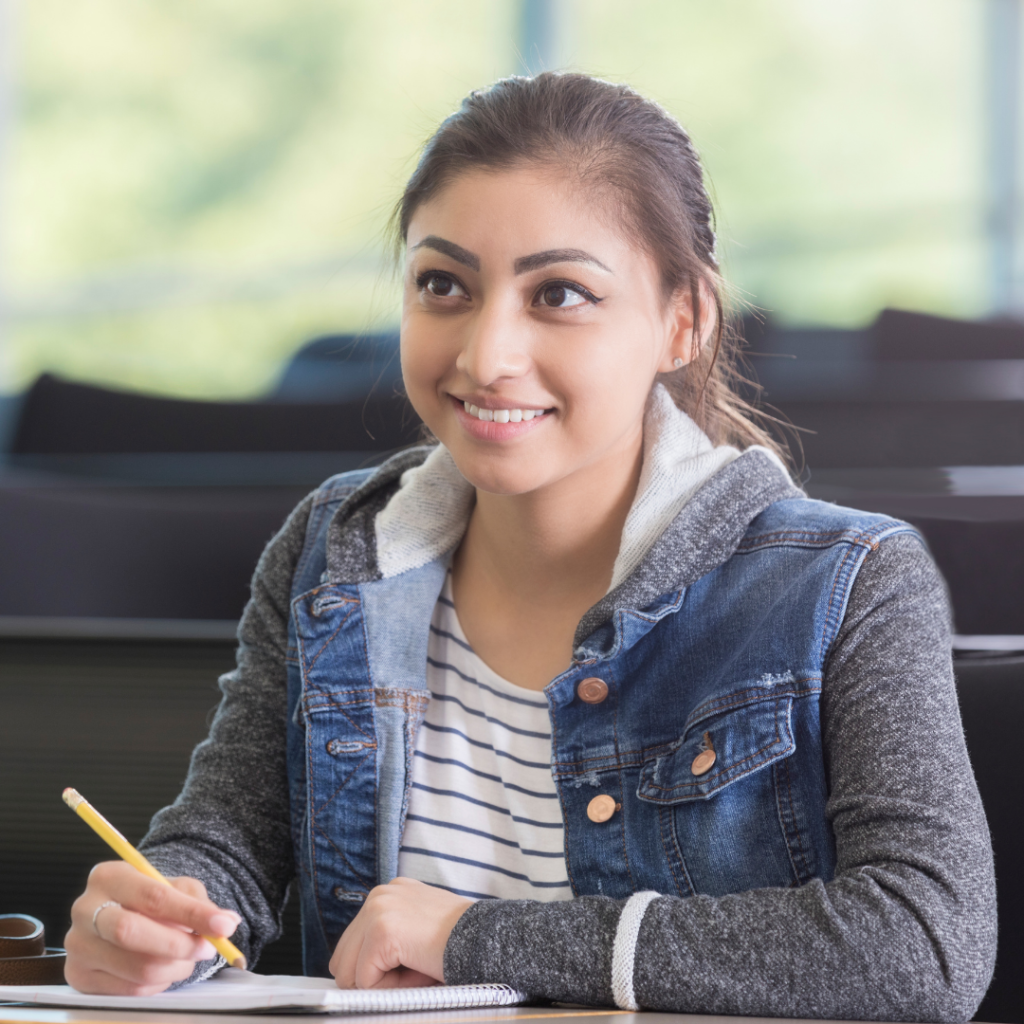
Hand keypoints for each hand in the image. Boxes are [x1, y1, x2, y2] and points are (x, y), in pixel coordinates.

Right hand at [64, 860, 241, 994]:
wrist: (122, 914)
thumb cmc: (153, 899)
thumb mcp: (177, 889)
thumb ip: (199, 904)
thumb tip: (227, 922)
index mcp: (108, 876)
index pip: (153, 897)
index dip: (191, 914)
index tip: (223, 925)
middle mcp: (84, 910)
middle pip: (132, 933)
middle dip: (180, 945)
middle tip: (208, 947)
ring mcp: (77, 946)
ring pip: (135, 967)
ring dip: (175, 967)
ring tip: (189, 958)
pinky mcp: (79, 977)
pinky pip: (129, 989)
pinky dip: (158, 984)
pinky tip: (166, 970)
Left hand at [329, 877, 472, 988]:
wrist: (488, 939)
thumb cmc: (460, 943)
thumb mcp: (417, 934)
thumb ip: (388, 944)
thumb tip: (351, 977)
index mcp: (389, 894)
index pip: (352, 944)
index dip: (377, 969)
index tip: (410, 965)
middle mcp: (379, 894)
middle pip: (343, 958)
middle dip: (374, 977)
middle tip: (414, 970)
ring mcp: (378, 909)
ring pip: (349, 972)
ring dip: (382, 983)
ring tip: (417, 969)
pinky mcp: (382, 930)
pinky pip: (364, 981)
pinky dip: (390, 989)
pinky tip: (418, 971)